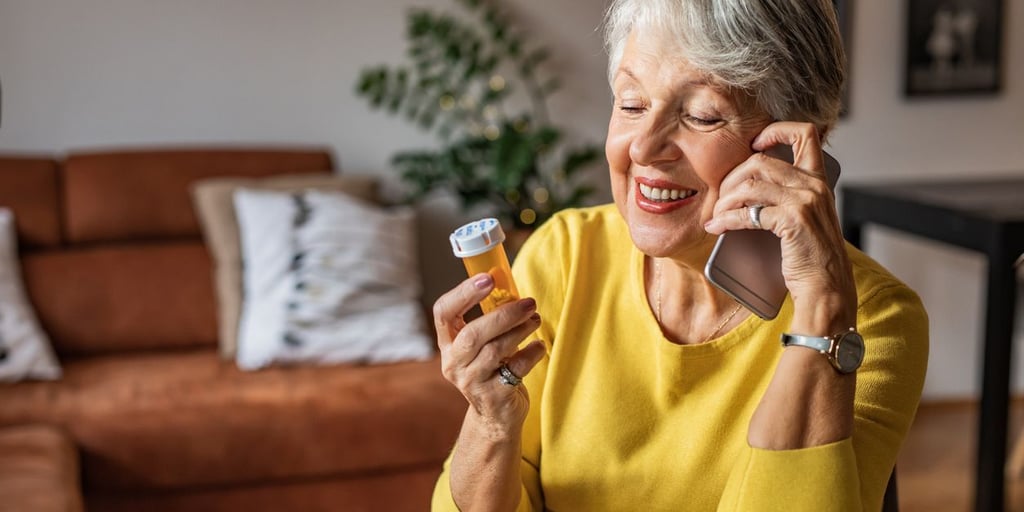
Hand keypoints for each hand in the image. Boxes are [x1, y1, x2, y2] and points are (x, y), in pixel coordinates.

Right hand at [433, 273, 546, 432]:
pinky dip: (531, 353)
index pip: (443, 312)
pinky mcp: (494, 397)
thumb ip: (490, 320)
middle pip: (472, 334)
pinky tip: (539, 346)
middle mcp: (453, 364)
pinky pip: (516, 369)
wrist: (496, 416)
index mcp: (448, 344)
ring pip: (496, 350)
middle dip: (503, 314)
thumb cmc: (492, 369)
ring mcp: (471, 383)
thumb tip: (511, 288)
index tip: (487, 278)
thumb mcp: (483, 345)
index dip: (463, 293)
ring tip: (535, 319)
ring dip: (520, 330)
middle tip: (528, 302)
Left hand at [705, 122, 855, 327]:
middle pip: (760, 160)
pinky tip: (716, 227)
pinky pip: (749, 212)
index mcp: (818, 180)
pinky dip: (726, 219)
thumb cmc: (810, 258)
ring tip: (716, 215)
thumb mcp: (804, 218)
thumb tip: (742, 188)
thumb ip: (785, 197)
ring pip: (750, 184)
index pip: (805, 133)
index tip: (754, 144)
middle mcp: (814, 185)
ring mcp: (805, 201)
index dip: (775, 130)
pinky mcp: (794, 220)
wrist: (826, 288)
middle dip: (731, 178)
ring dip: (725, 200)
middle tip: (720, 199)